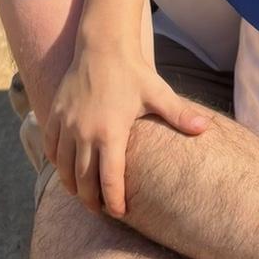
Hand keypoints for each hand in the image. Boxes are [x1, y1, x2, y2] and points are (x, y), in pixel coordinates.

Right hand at [43, 43, 209, 216]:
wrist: (103, 45)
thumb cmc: (133, 72)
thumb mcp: (158, 93)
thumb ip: (180, 114)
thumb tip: (207, 127)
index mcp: (110, 133)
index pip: (109, 180)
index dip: (114, 201)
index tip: (120, 213)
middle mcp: (84, 133)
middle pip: (83, 181)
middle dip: (91, 201)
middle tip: (101, 211)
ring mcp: (66, 125)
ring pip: (63, 169)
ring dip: (72, 186)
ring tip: (84, 196)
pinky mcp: (54, 116)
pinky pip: (51, 149)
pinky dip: (57, 165)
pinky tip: (67, 171)